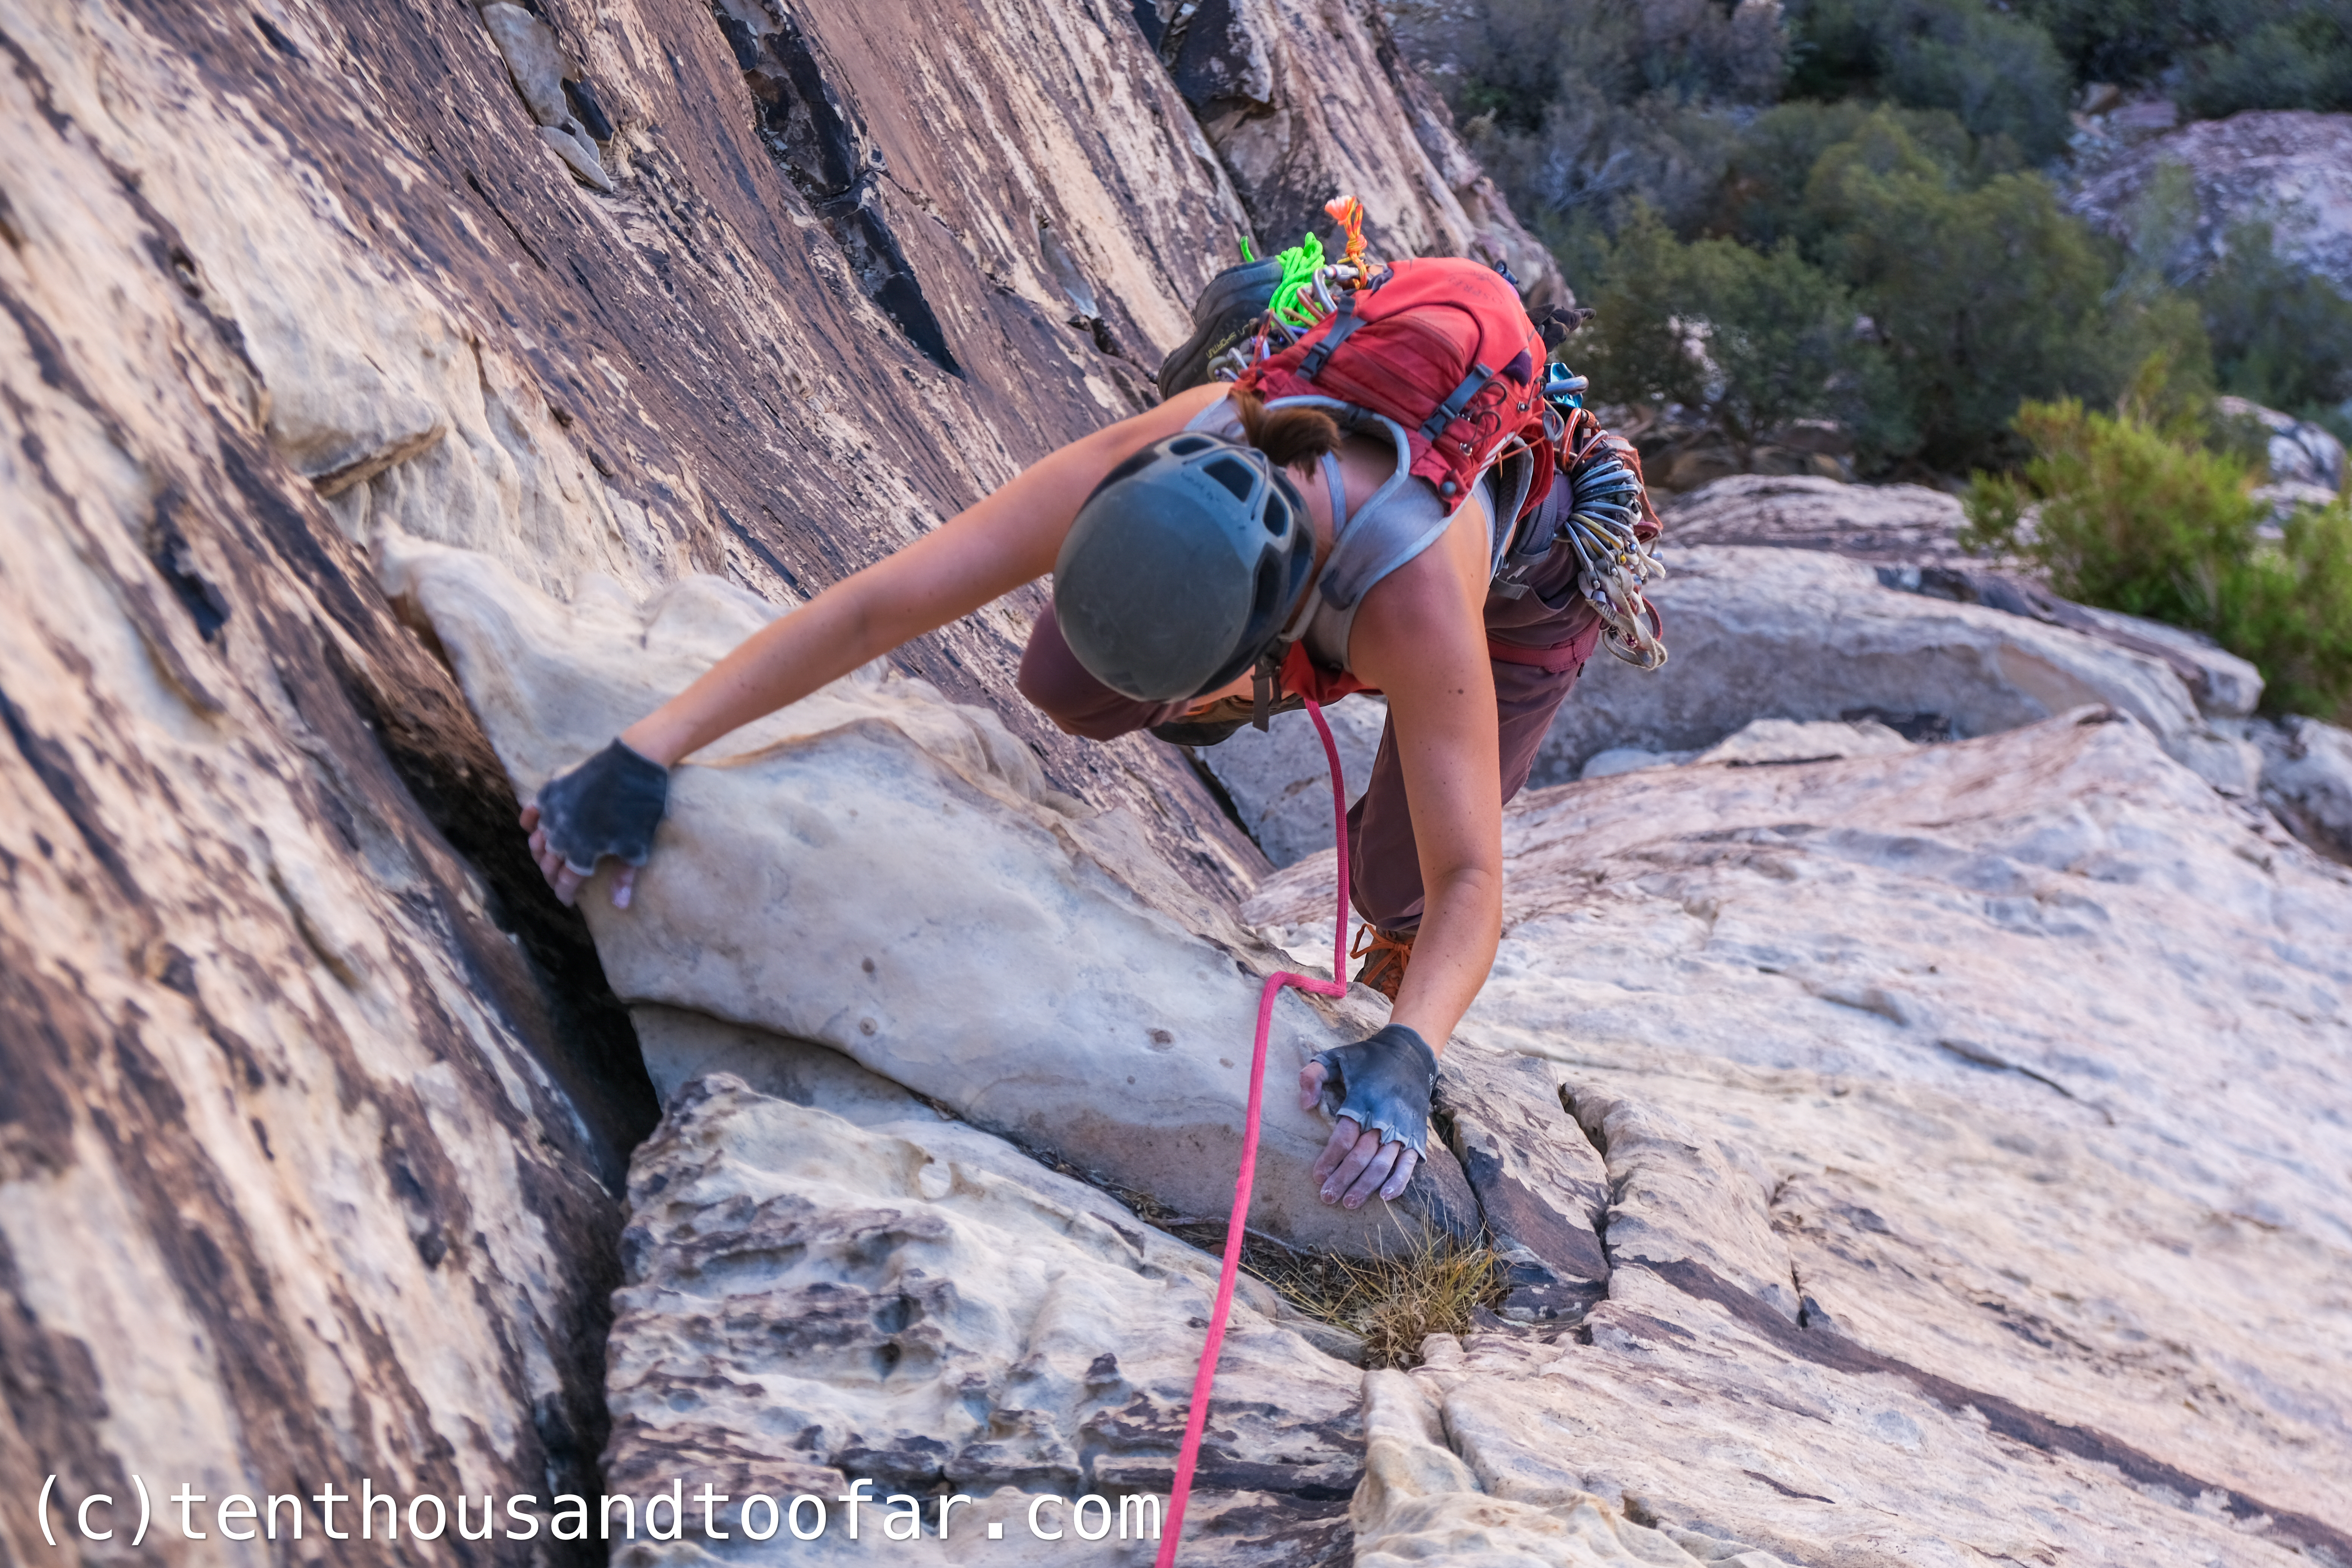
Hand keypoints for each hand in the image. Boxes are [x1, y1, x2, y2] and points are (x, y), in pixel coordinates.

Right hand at [522, 738, 668, 908]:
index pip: (566, 882)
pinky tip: (531, 829)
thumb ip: (625, 878)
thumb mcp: (638, 847)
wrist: (634, 764)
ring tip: (546, 860)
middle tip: (558, 881)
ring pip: (537, 841)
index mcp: (582, 852)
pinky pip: (531, 811)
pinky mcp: (552, 790)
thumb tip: (620, 906)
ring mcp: (553, 812)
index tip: (567, 900)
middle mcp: (561, 835)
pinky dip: (529, 822)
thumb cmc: (641, 809)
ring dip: (541, 854)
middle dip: (552, 876)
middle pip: (549, 863)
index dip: (565, 893)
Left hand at [1299, 1058, 1420, 1207]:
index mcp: (1362, 1101)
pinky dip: (1399, 1181)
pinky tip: (1387, 1196)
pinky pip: (1409, 1163)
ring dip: (1366, 1186)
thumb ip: (1313, 1076)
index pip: (1344, 1137)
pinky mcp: (1416, 1135)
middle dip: (1343, 1179)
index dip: (1330, 1159)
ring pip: (1383, 1164)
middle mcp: (1383, 1118)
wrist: (1410, 1053)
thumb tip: (1305, 1105)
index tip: (1317, 1176)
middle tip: (1328, 1197)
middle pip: (1361, 1156)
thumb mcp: (1335, 1057)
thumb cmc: (1367, 1058)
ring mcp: (1402, 1129)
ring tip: (1349, 1203)